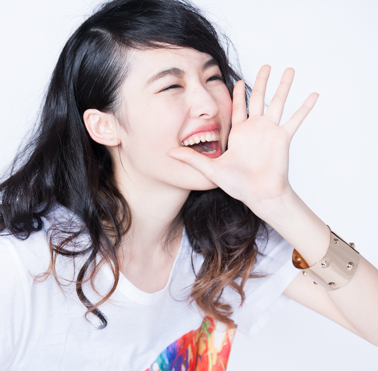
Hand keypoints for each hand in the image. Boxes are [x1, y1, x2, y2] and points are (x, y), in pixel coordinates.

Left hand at [167, 65, 318, 215]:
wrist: (258, 195)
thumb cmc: (237, 185)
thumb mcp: (210, 168)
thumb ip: (190, 158)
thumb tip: (168, 152)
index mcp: (240, 133)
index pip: (239, 108)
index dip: (239, 93)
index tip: (238, 80)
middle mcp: (256, 129)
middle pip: (259, 98)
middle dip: (262, 81)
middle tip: (266, 65)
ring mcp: (271, 131)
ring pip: (278, 102)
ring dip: (283, 86)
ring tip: (289, 69)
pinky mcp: (283, 137)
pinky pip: (295, 119)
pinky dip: (305, 107)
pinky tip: (313, 94)